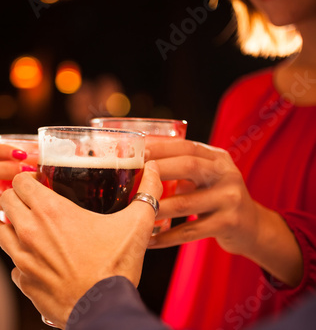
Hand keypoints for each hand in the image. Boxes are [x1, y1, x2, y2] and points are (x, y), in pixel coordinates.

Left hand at [0, 161, 162, 327]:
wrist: (103, 310)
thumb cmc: (115, 268)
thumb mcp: (136, 224)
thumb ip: (147, 193)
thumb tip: (155, 170)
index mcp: (51, 211)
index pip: (19, 180)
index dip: (27, 178)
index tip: (38, 182)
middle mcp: (30, 231)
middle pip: (5, 201)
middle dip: (17, 198)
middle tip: (34, 203)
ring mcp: (22, 258)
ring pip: (2, 231)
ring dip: (14, 227)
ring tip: (33, 230)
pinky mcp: (23, 281)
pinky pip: (11, 263)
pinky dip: (21, 259)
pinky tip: (40, 260)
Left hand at [147, 140, 302, 286]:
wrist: (252, 228)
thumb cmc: (217, 198)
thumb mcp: (206, 177)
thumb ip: (182, 168)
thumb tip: (140, 166)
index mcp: (218, 158)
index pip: (186, 147)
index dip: (160, 148)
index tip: (137, 151)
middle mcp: (227, 174)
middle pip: (189, 167)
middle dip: (157, 171)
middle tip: (133, 179)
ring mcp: (230, 199)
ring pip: (185, 203)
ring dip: (156, 208)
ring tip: (134, 213)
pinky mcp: (228, 224)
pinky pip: (190, 231)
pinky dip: (167, 237)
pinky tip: (149, 240)